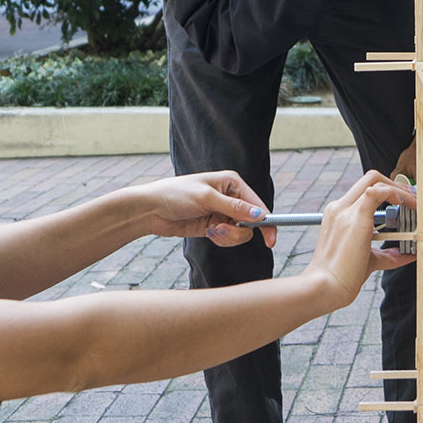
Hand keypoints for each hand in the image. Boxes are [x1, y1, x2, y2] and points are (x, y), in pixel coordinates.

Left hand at [135, 171, 271, 247]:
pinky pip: (228, 238)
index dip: (266, 222)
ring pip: (240, 233)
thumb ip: (234, 208)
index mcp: (232, 183)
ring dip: (228, 237)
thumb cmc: (176, 194)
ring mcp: (222, 213)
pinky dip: (220, 239)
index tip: (270, 240)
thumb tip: (259, 215)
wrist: (151, 210)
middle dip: (238, 231)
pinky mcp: (214, 226)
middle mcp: (230, 197)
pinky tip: (207, 233)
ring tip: (210, 231)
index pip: (257, 204)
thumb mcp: (207, 198)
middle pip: (251, 222)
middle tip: (220, 230)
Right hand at [303, 170, 416, 309]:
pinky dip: (395, 195)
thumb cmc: (341, 276)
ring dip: (399, 189)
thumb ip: (387, 254)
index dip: (387, 191)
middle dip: (396, 184)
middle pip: (370, 178)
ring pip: (374, 180)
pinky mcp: (355, 217)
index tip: (403, 201)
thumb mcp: (368, 259)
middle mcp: (339, 207)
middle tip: (412, 199)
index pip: (363, 190)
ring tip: (414, 203)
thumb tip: (407, 254)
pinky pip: (377, 192)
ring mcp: (345, 210)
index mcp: (338, 214)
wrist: (326, 287)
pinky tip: (405, 205)